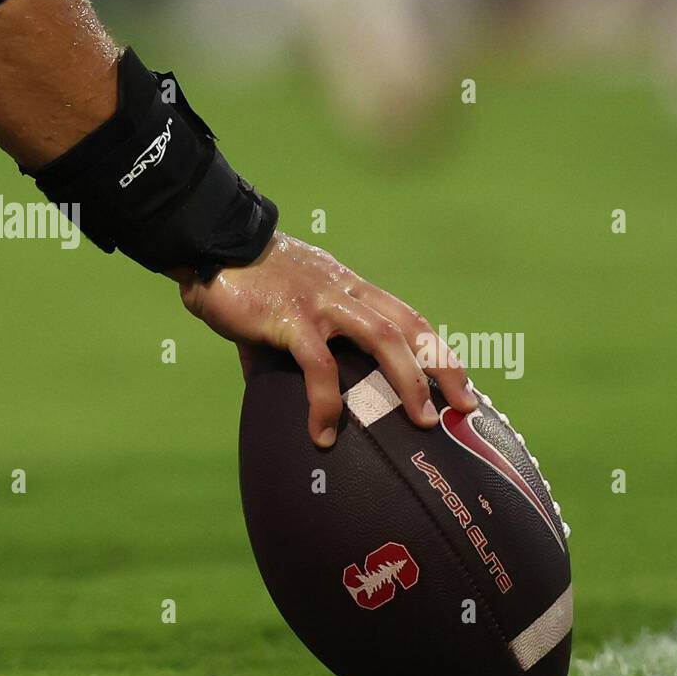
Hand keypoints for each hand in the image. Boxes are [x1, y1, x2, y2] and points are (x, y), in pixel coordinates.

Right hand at [171, 232, 477, 446]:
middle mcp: (347, 295)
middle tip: (465, 407)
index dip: (439, 353)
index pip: (410, 321)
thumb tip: (281, 392)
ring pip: (382, 339)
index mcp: (352, 292)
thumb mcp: (289, 308)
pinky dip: (327, 402)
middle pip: (411, 328)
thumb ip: (296, 346)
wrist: (211, 240)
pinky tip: (324, 434)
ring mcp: (322, 305)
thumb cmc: (248, 278)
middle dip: (443, 367)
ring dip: (409, 380)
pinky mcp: (291, 319)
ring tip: (422, 421)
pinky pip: (319, 366)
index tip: (462, 387)